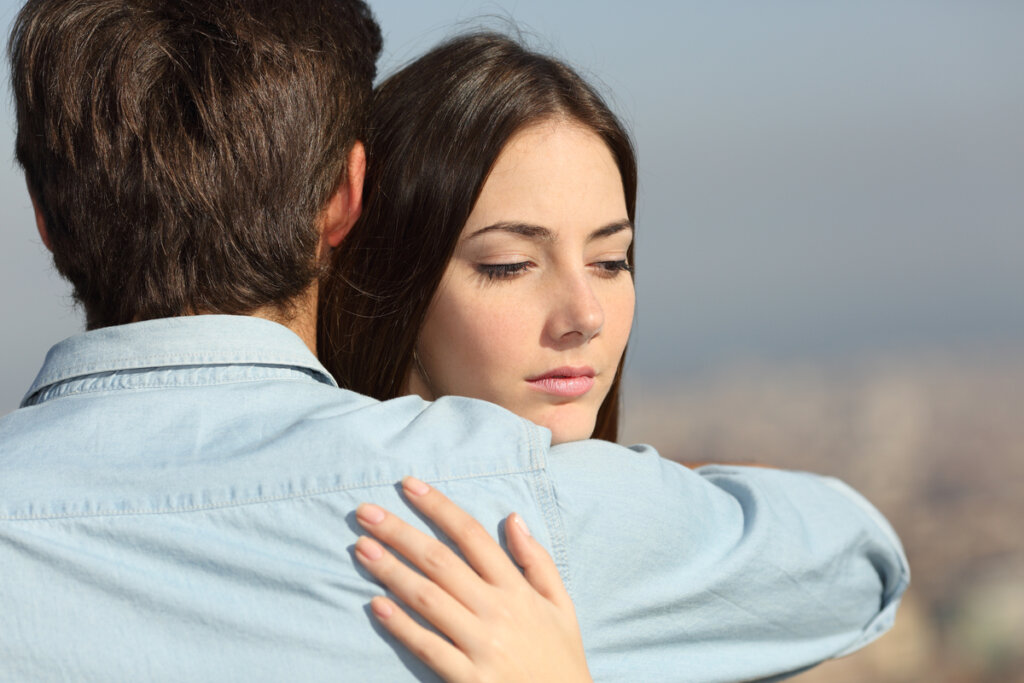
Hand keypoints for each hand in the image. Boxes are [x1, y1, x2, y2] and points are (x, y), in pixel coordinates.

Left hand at [354, 476, 591, 682]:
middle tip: (365, 512)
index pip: (472, 535)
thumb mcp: (562, 604)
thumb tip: (513, 517)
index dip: (438, 507)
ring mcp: (482, 645)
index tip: (409, 486)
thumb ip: (537, 561)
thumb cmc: (560, 658)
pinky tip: (376, 605)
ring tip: (361, 549)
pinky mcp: (469, 679)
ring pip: (428, 598)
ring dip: (391, 571)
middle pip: (440, 560)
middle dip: (400, 532)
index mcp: (517, 589)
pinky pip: (429, 647)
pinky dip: (402, 625)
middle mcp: (498, 610)